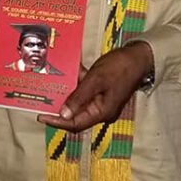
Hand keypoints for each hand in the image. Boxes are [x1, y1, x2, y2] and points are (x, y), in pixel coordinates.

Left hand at [38, 41, 153, 132]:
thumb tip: (64, 114)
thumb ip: (80, 97)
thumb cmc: (120, 67)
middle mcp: (101, 109)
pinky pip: (85, 89)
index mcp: (102, 112)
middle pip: (75, 114)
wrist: (140, 56)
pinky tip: (69, 71)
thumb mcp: (97, 80)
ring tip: (50, 86)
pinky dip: (76, 82)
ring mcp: (102, 100)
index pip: (75, 124)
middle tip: (41, 101)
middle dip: (58, 107)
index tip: (41, 116)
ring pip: (78, 101)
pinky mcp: (102, 89)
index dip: (57, 121)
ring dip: (66, 92)